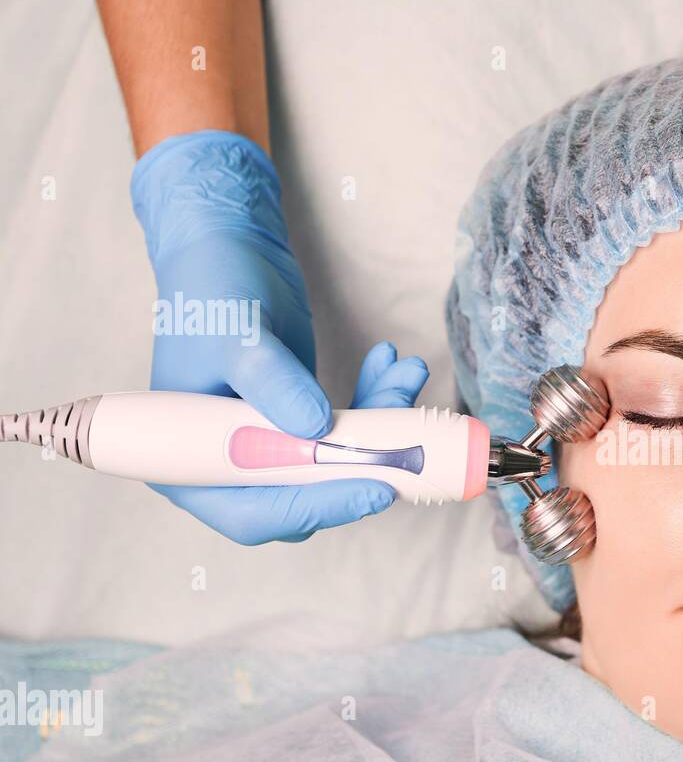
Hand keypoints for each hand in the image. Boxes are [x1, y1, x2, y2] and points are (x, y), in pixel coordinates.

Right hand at [134, 130, 427, 543]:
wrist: (225, 248)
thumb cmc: (212, 291)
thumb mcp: (238, 340)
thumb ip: (273, 388)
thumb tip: (317, 433)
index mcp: (191, 461)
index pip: (255, 513)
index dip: (317, 509)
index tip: (375, 491)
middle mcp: (228, 462)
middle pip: (305, 494)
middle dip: (365, 464)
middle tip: (412, 439)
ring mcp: (267, 442)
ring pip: (337, 459)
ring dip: (381, 422)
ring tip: (407, 371)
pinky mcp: (298, 420)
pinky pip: (345, 427)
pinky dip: (374, 400)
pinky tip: (391, 363)